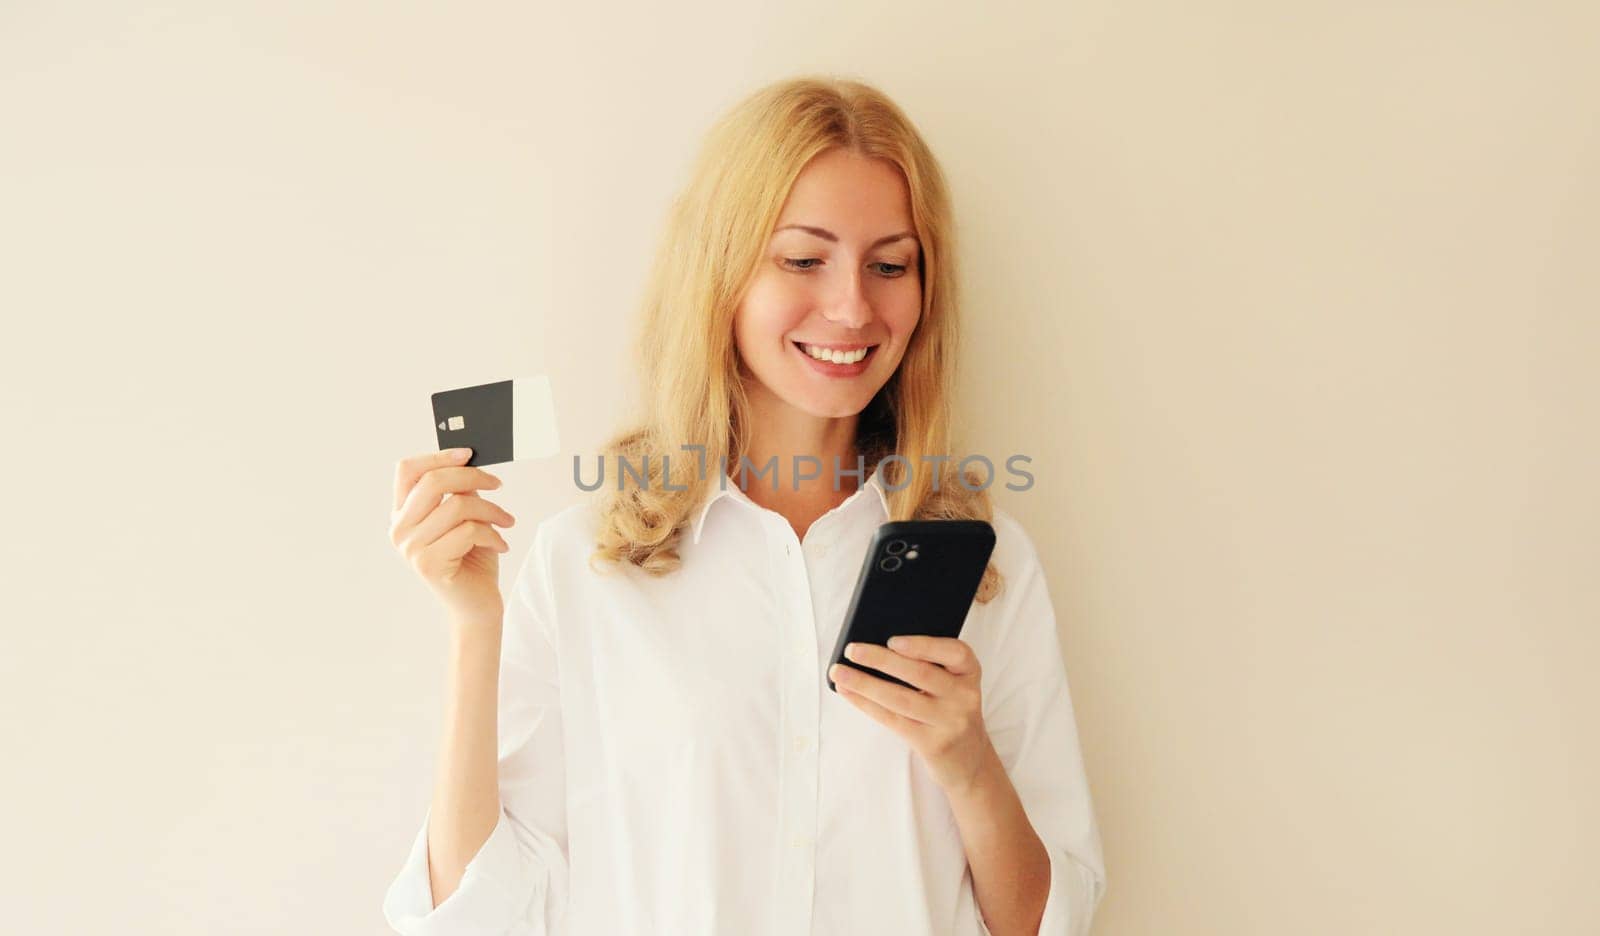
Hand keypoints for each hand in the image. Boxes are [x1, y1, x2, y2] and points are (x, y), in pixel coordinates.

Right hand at [389, 448, 516, 630]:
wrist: (476, 605)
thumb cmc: (472, 560)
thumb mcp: (464, 518)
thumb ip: (459, 491)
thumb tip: (469, 460)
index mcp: (402, 514)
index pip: (407, 471)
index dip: (437, 456)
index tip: (468, 454)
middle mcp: (399, 530)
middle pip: (433, 482)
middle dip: (472, 477)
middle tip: (497, 484)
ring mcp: (410, 548)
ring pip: (457, 506)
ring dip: (491, 510)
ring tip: (506, 521)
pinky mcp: (428, 564)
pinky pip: (469, 531)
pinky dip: (493, 534)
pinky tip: (501, 544)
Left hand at [829, 636, 995, 794]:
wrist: (970, 761)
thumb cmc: (950, 711)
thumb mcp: (953, 685)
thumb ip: (930, 665)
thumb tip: (877, 646)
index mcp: (970, 673)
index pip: (956, 652)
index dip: (923, 645)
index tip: (892, 640)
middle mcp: (965, 697)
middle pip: (920, 674)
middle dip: (881, 660)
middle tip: (852, 649)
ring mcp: (950, 723)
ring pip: (900, 698)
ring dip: (865, 683)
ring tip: (839, 671)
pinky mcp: (933, 744)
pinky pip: (893, 720)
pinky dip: (866, 704)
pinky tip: (848, 692)